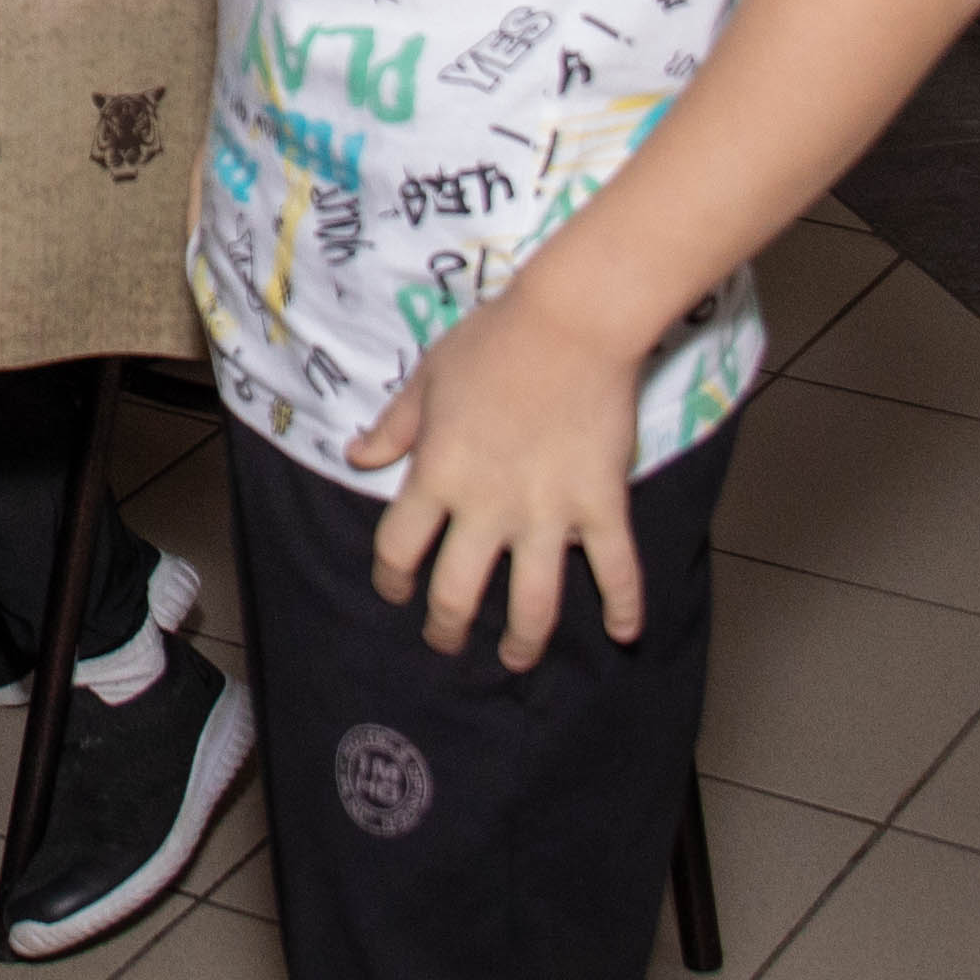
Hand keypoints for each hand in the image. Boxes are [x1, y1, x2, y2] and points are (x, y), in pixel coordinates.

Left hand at [343, 277, 651, 666]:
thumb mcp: (427, 379)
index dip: (391, 579)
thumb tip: (355, 457)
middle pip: (457, 592)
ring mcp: (547, 513)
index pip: (398, 549)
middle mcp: (487, 507)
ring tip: (515, 657)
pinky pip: (616, 569)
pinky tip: (624, 633)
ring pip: (533, 603)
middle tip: (446, 640)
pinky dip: (624, 606)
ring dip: (522, 641)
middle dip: (446, 627)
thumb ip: (393, 427)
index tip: (396, 590)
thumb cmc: (493, 341)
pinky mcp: (601, 506)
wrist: (572, 321)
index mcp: (438, 476)